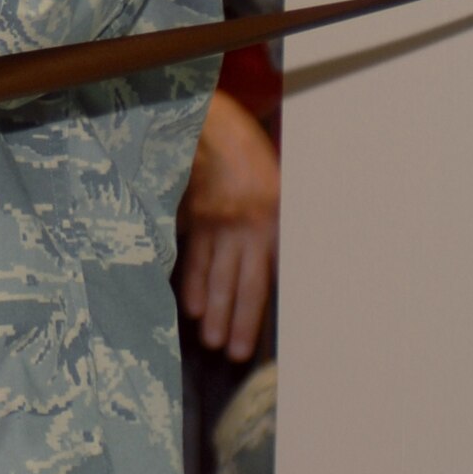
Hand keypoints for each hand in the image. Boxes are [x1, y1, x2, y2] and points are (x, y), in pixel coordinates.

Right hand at [178, 91, 280, 360]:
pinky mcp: (192, 217)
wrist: (212, 121)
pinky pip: (193, 255)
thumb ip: (279, 225)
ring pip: (214, 274)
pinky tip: (191, 305)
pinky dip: (192, 282)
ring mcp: (214, 222)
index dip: (263, 309)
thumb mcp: (280, 184)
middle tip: (231, 352)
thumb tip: (282, 264)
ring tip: (209, 337)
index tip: (262, 335)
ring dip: (212, 308)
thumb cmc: (252, 154)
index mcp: (273, 219)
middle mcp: (244, 225)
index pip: (269, 275)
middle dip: (235, 319)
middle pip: (240, 282)